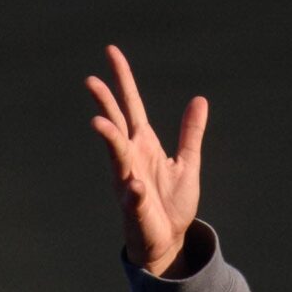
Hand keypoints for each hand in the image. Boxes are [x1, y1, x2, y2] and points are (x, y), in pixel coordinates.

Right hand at [86, 44, 207, 275]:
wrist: (168, 239)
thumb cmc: (171, 202)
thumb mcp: (187, 162)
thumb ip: (191, 132)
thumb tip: (200, 100)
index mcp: (144, 143)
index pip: (130, 104)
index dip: (123, 78)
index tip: (111, 52)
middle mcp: (130, 157)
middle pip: (115, 122)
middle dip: (104, 102)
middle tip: (91, 80)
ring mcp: (128, 180)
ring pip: (115, 155)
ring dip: (108, 139)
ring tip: (98, 122)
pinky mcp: (134, 206)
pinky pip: (132, 196)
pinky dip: (133, 191)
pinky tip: (136, 186)